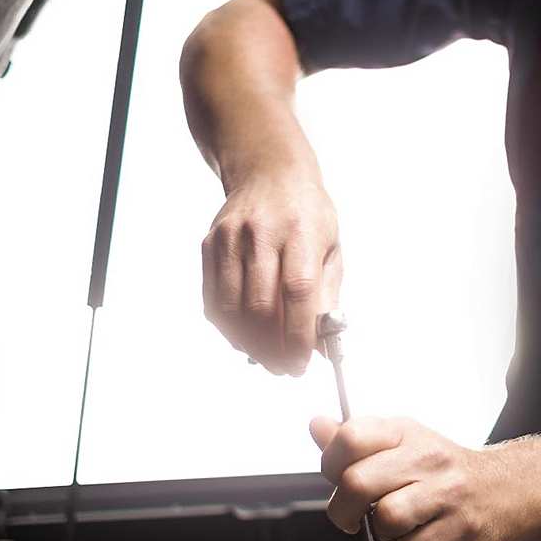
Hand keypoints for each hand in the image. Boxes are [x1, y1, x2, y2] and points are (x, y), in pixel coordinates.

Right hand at [200, 172, 341, 374]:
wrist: (268, 172)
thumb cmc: (307, 214)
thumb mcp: (331, 247)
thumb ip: (327, 295)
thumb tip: (319, 344)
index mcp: (300, 232)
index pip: (297, 292)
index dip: (297, 334)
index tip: (302, 363)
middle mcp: (261, 234)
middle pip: (260, 306)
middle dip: (272, 348)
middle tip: (284, 368)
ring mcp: (230, 238)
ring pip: (230, 308)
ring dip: (248, 344)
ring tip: (266, 358)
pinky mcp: (209, 244)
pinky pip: (213, 299)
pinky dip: (227, 327)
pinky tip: (244, 337)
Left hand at [311, 416, 514, 540]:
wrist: (504, 489)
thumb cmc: (441, 469)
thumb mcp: (399, 442)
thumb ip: (354, 439)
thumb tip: (317, 425)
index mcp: (404, 432)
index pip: (350, 437)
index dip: (331, 463)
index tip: (338, 477)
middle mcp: (426, 457)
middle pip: (357, 482)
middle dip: (343, 509)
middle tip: (352, 515)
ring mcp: (446, 493)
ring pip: (386, 518)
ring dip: (379, 530)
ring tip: (392, 524)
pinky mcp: (458, 528)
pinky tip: (414, 537)